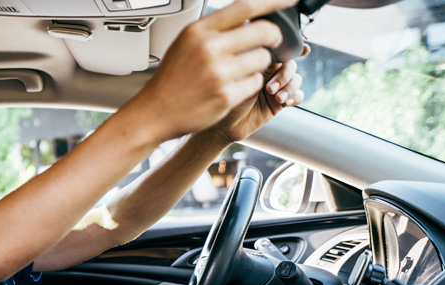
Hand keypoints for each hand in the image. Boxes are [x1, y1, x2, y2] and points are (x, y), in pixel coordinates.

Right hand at [132, 0, 296, 140]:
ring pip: (263, 59)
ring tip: (243, 70)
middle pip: (263, 31)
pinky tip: (234, 87)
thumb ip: (214, 29)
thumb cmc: (172, 80)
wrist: (155, 113)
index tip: (290, 1)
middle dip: (275, 36)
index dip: (274, 2)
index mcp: (199, 31)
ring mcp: (218, 73)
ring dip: (260, 64)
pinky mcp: (226, 96)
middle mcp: (209, 48)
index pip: (246, 7)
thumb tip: (248, 17)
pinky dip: (250, 84)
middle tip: (274, 41)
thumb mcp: (186, 44)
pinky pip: (255, 83)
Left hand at [209, 45, 308, 144]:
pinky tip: (285, 103)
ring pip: (296, 80)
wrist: (223, 125)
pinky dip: (295, 97)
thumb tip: (268, 52)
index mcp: (258, 63)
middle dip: (285, 75)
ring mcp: (275, 88)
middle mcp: (268, 74)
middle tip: (269, 89)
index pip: (278, 51)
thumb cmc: (223, 100)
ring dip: (290, 87)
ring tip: (277, 98)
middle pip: (290, 65)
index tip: (304, 49)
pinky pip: (297, 95)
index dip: (292, 48)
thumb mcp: (237, 79)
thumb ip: (253, 65)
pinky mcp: (279, 103)